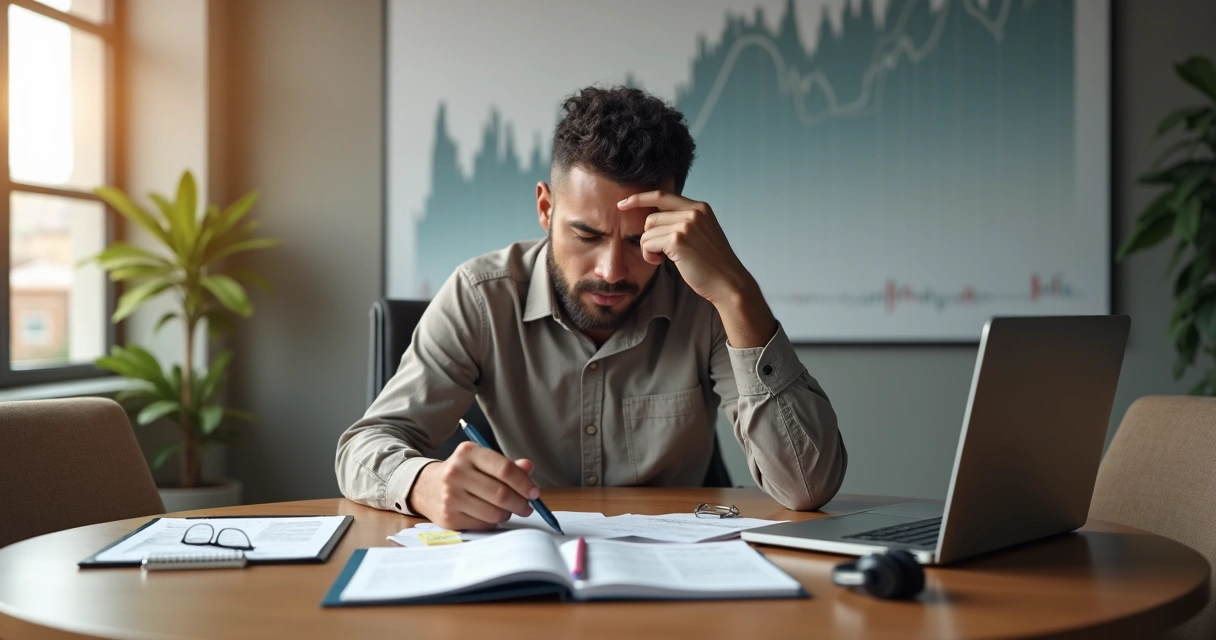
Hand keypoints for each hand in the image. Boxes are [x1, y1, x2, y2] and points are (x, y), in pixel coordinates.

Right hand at [407, 442, 538, 529]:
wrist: (425, 486)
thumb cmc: (462, 473)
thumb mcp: (481, 461)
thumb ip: (506, 465)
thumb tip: (529, 467)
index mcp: (468, 453)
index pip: (505, 469)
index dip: (524, 483)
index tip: (534, 492)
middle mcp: (457, 472)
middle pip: (501, 494)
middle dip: (521, 503)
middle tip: (527, 506)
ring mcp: (451, 496)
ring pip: (494, 512)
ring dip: (508, 513)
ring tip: (508, 509)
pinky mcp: (449, 517)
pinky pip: (483, 524)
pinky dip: (493, 521)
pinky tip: (490, 514)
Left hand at [619, 191, 776, 346]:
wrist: (728, 283)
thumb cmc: (713, 264)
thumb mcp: (702, 234)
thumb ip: (684, 222)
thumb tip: (654, 220)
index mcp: (700, 207)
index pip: (662, 195)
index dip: (639, 198)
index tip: (623, 203)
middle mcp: (693, 212)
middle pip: (651, 218)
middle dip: (648, 237)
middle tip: (659, 253)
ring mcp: (686, 225)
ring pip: (647, 231)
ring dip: (648, 248)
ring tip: (661, 259)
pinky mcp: (677, 240)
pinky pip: (648, 243)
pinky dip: (648, 255)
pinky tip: (660, 262)